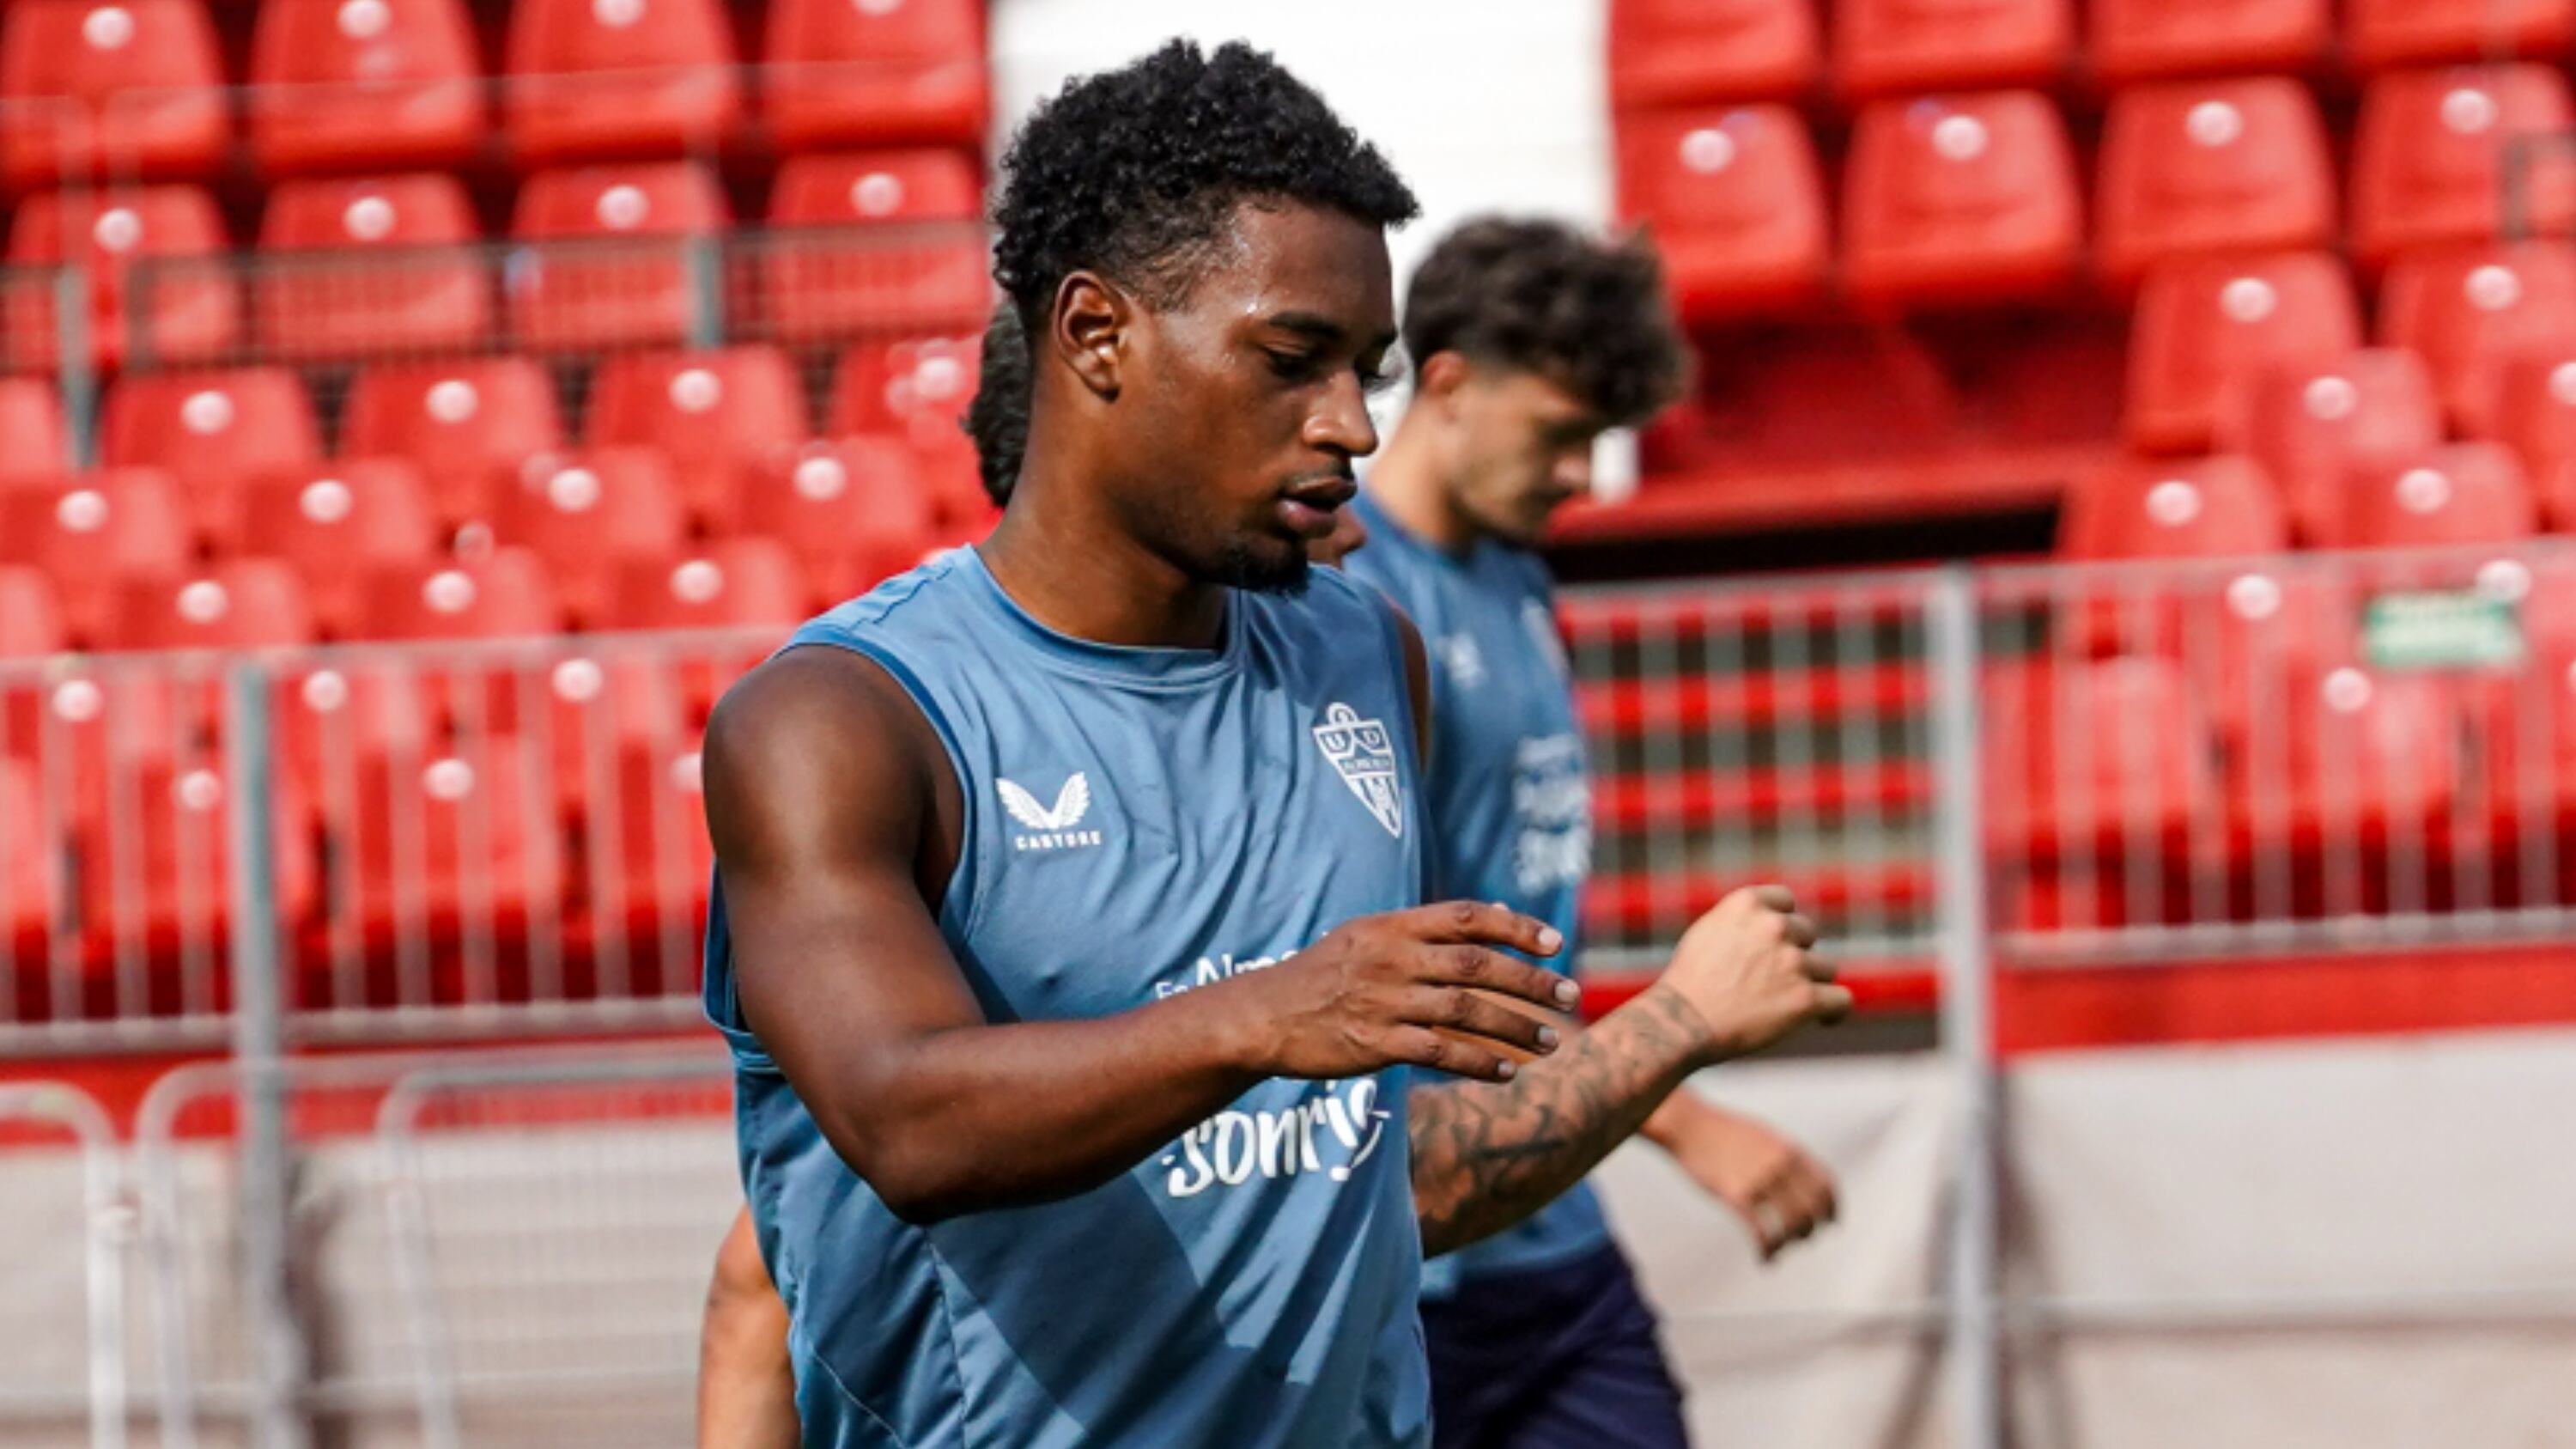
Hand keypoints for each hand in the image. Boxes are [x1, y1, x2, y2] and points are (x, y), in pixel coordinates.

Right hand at [1225, 902, 1579, 1083]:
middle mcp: (1392, 960)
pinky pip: (1439, 1053)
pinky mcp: (1375, 1045)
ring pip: (1465, 1011)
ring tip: (1551, 1042)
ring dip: (1515, 1027)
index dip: (1516, 927)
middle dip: (1530, 981)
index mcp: (1392, 927)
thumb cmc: (1323, 974)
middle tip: (1570, 995)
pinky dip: (1478, 1063)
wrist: (1264, 1016)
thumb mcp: (1368, 936)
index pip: (1466, 917)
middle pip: (1476, 965)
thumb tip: (1496, 913)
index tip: (1555, 944)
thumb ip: (1428, 929)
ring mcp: (1383, 1002)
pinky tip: (1506, 1073)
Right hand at [1654, 1099, 1837, 1260]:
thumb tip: (1798, 1177)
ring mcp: (1760, 1181)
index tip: (1831, 1222)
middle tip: (1803, 1239)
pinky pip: (1761, 1232)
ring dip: (1789, 1243)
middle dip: (1811, 1229)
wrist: (1689, 1125)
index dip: (1832, 1208)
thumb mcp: (1763, 1135)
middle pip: (1811, 1209)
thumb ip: (1783, 1155)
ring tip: (1780, 1250)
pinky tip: (1765, 1258)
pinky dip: (1768, 1251)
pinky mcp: (1737, 1196)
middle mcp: (1781, 1165)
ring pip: (1790, 1225)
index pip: (1826, 1184)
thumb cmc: (1722, 1130)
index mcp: (1790, 1149)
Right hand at [1657, 886, 1850, 1063]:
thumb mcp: (1709, 932)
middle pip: (1807, 934)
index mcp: (1747, 904)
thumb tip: (1777, 922)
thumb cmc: (1688, 984)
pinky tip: (1825, 1020)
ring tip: (1780, 1006)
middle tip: (1770, 982)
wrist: (1681, 1023)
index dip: (1782, 923)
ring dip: (1808, 984)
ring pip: (1824, 968)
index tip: (1776, 943)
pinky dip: (1834, 1010)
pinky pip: (1840, 1000)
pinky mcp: (1805, 999)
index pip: (1786, 901)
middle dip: (1794, 954)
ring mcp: (1793, 962)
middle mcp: (1773, 926)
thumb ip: (1744, 922)